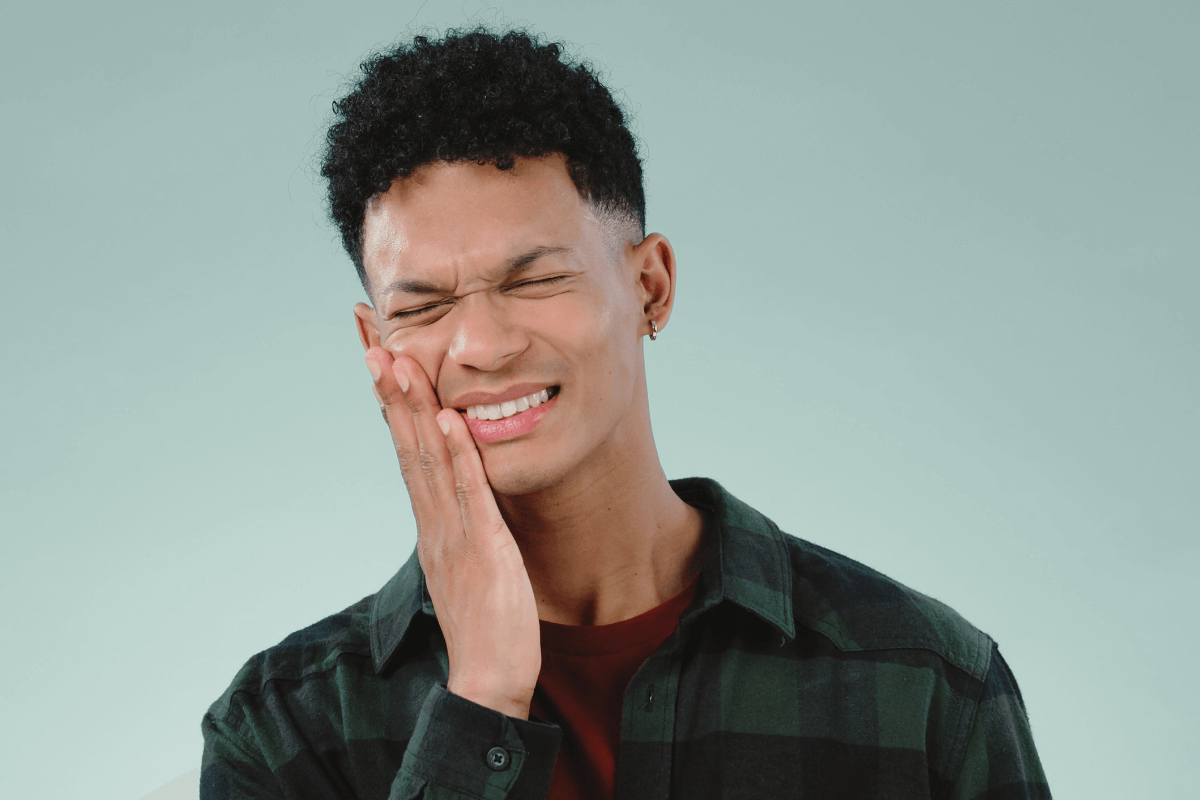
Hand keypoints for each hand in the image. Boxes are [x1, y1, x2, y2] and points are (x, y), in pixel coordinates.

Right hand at [365, 347, 540, 719]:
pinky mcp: (480, 551)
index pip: (406, 449)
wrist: (488, 677)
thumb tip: (464, 489)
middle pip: (405, 445)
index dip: (393, 402)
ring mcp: (452, 535)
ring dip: (413, 409)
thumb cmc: (486, 619)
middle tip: (374, 338)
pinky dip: (457, 457)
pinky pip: (468, 497)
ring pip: (426, 461)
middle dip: (391, 390)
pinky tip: (450, 422)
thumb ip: (464, 520)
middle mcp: (433, 521)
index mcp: (432, 520)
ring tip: (399, 360)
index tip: (379, 354)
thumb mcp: (471, 558)